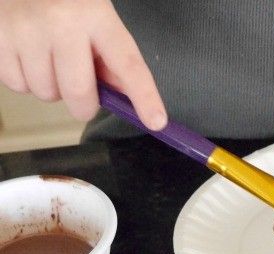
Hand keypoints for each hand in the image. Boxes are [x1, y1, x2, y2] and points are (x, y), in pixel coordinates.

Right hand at [0, 0, 166, 129]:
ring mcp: (26, 29)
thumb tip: (125, 97)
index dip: (144, 97)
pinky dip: (24, 80)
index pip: (128, 65)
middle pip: (78, 92)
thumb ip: (112, 58)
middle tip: (82, 94)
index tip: (157, 122)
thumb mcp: (98, 18)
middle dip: (83, 105)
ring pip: (45, 93)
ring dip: (51, 89)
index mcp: (98, 17)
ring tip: (49, 61)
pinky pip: (16, 85)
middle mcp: (62, 23)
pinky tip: (28, 56)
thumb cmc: (67, 1)